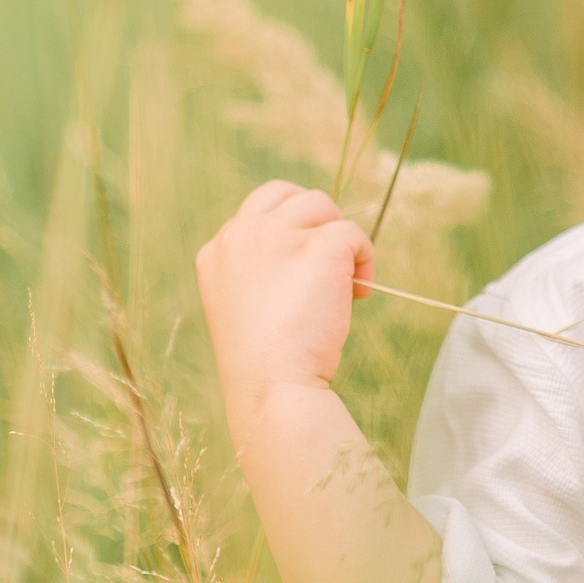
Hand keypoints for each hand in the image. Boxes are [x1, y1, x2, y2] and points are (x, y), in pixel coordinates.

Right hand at [196, 182, 375, 409]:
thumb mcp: (245, 303)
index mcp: (217, 249)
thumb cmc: (264, 360)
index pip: (261, 206)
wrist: (272, 385)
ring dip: (342, 240)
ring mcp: (279, 236)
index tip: (306, 259)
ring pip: (325, 208)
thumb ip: (262, 268)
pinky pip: (355, 234)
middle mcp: (242, 234)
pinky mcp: (319, 247)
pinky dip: (365, 259)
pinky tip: (358, 294)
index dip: (293, 225)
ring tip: (346, 283)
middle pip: (294, 197)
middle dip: (319, 224)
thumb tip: (310, 247)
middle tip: (330, 268)